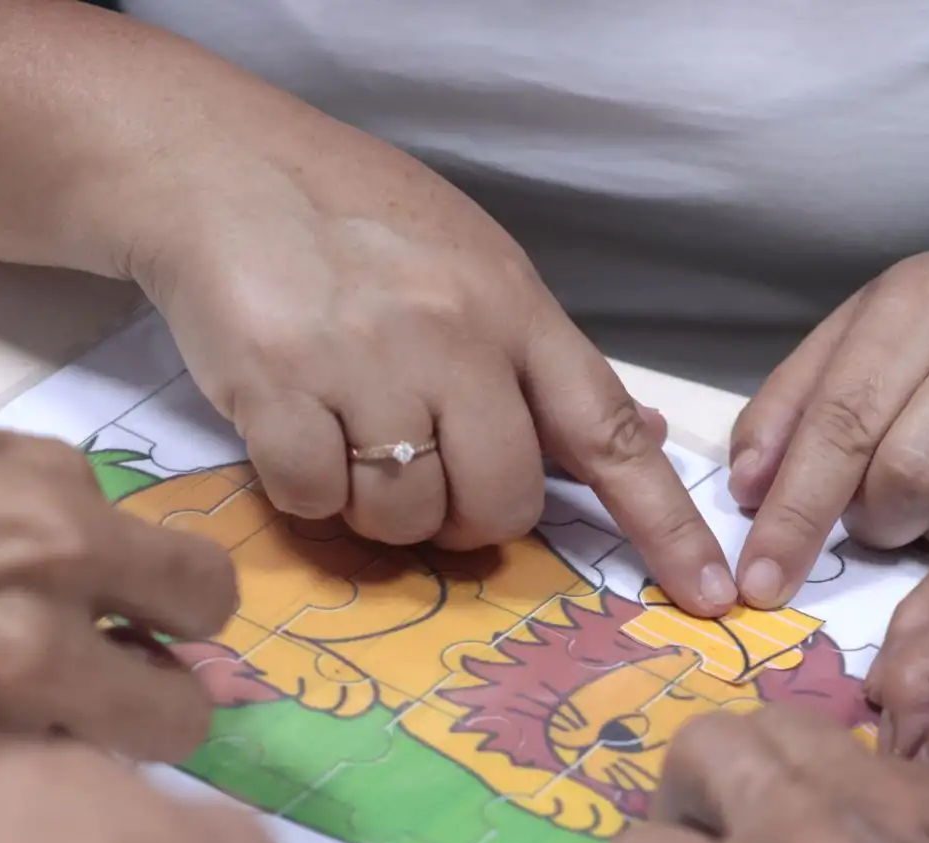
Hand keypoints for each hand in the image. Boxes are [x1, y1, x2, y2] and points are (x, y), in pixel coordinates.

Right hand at [123, 103, 733, 614]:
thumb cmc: (355, 216)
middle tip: (428, 473)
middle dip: (468, 518)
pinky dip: (306, 492)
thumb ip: (541, 359)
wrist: (221, 163)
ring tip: (352, 437)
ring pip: (407, 515)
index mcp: (516, 309)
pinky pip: (315, 499)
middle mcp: (455, 337)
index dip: (664, 523)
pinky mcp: (278, 385)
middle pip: (502, 502)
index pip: (610, 432)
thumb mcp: (475, 264)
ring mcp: (367, 361)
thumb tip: (632, 439)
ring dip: (381, 509)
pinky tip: (295, 431)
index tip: (706, 593)